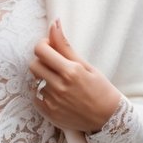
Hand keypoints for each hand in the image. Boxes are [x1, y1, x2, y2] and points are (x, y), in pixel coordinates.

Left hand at [30, 20, 122, 134]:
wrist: (108, 119)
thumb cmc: (100, 89)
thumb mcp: (86, 65)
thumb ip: (65, 45)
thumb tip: (54, 23)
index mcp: (70, 71)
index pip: (40, 50)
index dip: (43, 45)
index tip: (50, 47)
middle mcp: (59, 86)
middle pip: (34, 65)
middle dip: (42, 61)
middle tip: (55, 65)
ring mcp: (53, 101)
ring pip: (35, 81)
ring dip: (44, 78)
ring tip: (59, 82)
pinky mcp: (49, 113)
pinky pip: (36, 96)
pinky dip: (43, 93)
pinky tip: (58, 95)